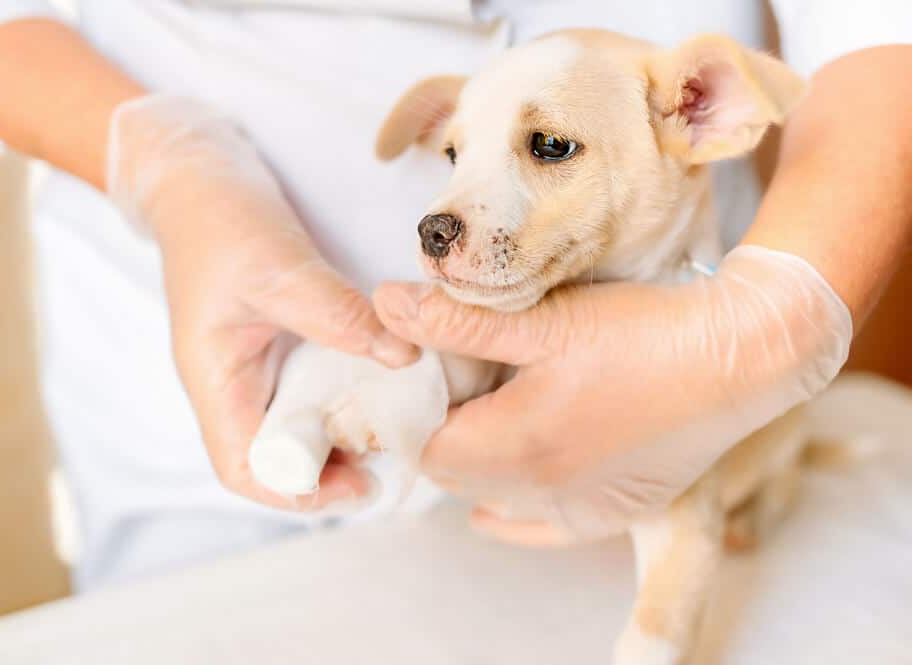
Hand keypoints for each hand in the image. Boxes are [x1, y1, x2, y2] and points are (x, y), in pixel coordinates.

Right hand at [107, 95, 418, 509]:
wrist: (199, 177)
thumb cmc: (220, 221)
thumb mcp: (277, 267)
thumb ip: (335, 313)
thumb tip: (402, 358)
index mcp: (215, 381)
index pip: (246, 469)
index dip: (301, 491)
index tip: (361, 482)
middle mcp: (233, 386)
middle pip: (278, 459)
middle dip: (333, 468)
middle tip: (392, 449)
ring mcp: (255, 367)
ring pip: (299, 426)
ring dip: (343, 432)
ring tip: (394, 421)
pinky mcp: (277, 346)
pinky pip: (312, 388)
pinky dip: (346, 394)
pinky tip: (383, 379)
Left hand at [375, 246, 851, 540]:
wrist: (740, 356)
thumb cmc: (642, 333)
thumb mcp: (542, 320)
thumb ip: (458, 321)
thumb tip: (385, 305)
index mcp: (516, 445)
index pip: (426, 447)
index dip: (419, 409)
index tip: (431, 373)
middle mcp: (543, 490)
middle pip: (458, 473)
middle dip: (446, 431)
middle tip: (464, 384)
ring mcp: (581, 507)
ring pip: (496, 495)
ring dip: (481, 460)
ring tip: (496, 412)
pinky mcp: (614, 511)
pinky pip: (543, 525)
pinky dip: (516, 508)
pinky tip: (501, 503)